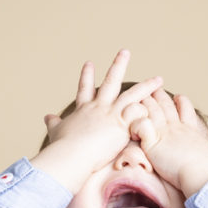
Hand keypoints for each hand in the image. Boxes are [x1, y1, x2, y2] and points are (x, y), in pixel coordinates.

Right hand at [32, 50, 160, 191]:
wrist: (70, 155)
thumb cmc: (62, 148)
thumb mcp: (56, 132)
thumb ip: (54, 124)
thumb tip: (46, 117)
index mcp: (83, 110)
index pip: (85, 89)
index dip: (87, 76)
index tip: (89, 63)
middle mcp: (98, 107)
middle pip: (111, 81)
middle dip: (119, 65)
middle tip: (125, 52)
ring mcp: (111, 115)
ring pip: (132, 95)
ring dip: (147, 86)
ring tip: (159, 79)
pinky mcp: (121, 125)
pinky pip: (139, 113)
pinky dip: (149, 110)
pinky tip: (161, 107)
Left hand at [130, 88, 207, 196]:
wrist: (202, 172)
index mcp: (191, 131)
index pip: (186, 111)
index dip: (181, 103)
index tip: (178, 96)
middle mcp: (177, 128)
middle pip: (166, 106)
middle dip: (159, 96)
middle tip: (154, 88)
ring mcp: (164, 133)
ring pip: (151, 111)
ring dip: (144, 103)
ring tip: (136, 97)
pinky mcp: (153, 142)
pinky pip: (139, 125)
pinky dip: (134, 123)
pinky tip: (128, 123)